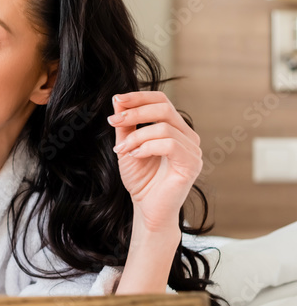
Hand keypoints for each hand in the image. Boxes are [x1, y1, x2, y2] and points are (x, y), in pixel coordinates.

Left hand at [109, 91, 202, 232]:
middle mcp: (188, 136)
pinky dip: (146, 147)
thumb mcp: (126, 146)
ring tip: (121, 150)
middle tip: (113, 122)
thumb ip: (125, 125)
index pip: (162, 101)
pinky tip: (135, 156)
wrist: (147, 209)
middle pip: (164, 108)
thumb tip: (118, 99)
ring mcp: (193, 150)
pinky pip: (169, 144)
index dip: (139, 97)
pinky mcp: (191, 164)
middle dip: (135, 112)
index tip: (117, 99)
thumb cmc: (140, 179)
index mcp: (175, 129)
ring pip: (163, 127)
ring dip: (136, 137)